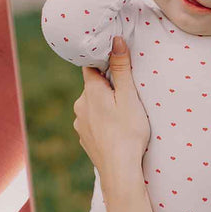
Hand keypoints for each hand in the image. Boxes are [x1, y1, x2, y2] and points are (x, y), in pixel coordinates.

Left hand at [73, 36, 150, 194]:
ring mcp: (80, 123)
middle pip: (93, 87)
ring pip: (92, 105)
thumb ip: (121, 68)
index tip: (114, 60)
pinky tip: (116, 130)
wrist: (119, 171)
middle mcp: (80, 105)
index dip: (102, 61)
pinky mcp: (85, 138)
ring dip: (105, 105)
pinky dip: (103, 122)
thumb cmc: (128, 132)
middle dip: (107, 86)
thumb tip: (115, 40)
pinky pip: (93, 122)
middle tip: (127, 93)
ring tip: (123, 115)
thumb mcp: (129, 97)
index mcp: (91, 92)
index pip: (90, 66)